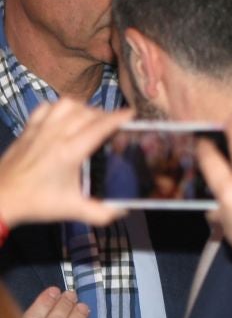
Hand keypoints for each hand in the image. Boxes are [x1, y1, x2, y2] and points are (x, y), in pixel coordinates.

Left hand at [0, 99, 131, 228]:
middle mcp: (56, 135)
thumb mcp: (73, 211)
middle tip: (115, 124)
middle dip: (105, 114)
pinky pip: (47, 107)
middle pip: (87, 113)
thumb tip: (124, 210)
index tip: (131, 114)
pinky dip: (60, 108)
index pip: (99, 126)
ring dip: (84, 108)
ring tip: (91, 119)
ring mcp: (40, 129)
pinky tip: (65, 117)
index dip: (118, 118)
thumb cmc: (37, 203)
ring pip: (67, 104)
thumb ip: (102, 213)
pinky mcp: (28, 129)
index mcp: (69, 152)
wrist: (1, 199)